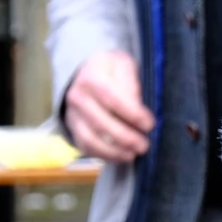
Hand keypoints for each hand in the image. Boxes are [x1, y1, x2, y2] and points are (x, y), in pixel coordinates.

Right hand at [65, 47, 155, 164]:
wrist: (86, 74)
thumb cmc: (111, 70)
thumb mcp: (124, 65)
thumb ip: (131, 82)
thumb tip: (137, 105)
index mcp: (91, 76)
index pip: (111, 98)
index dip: (131, 114)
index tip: (149, 124)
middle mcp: (77, 96)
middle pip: (100, 122)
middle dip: (125, 137)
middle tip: (144, 145)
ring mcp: (73, 114)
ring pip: (91, 138)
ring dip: (114, 150)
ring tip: (133, 154)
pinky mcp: (73, 129)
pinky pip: (86, 147)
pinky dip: (105, 155)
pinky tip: (122, 157)